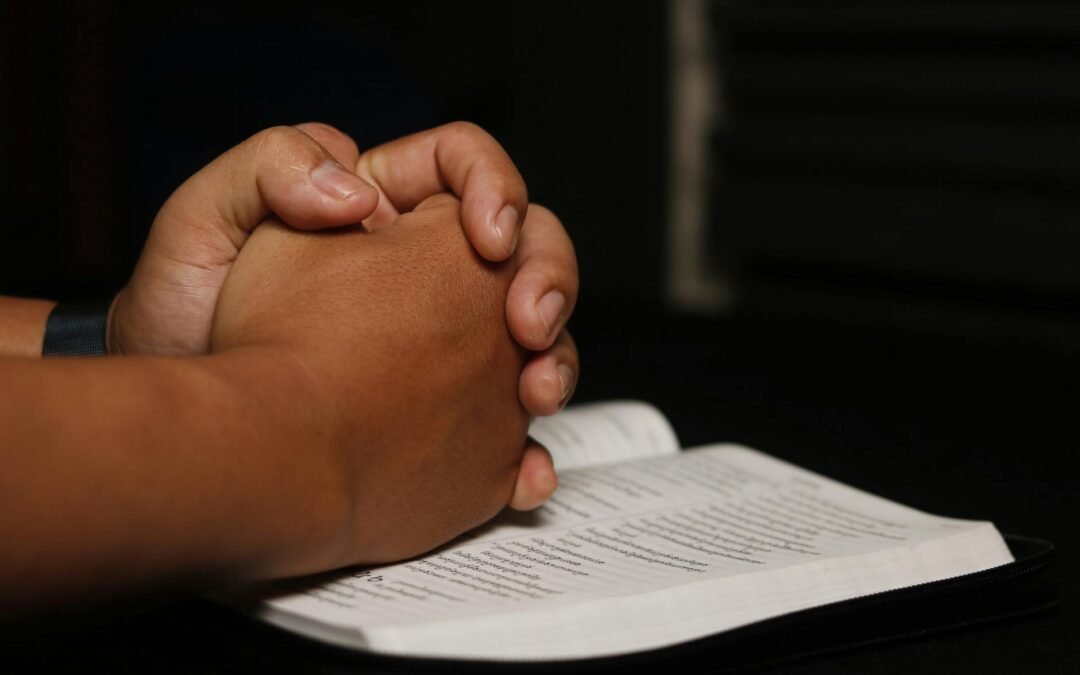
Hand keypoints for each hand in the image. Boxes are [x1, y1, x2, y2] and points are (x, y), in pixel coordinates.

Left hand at [110, 122, 577, 509]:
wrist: (180, 417)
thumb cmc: (180, 313)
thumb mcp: (204, 218)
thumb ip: (273, 167)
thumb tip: (363, 197)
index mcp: (381, 210)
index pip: (466, 169)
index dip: (497, 189)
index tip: (488, 239)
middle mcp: (425, 275)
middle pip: (528, 249)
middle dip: (551, 280)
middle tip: (528, 326)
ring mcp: (443, 351)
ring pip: (535, 338)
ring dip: (557, 362)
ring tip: (535, 396)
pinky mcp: (445, 419)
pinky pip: (507, 430)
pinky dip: (529, 453)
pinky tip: (525, 472)